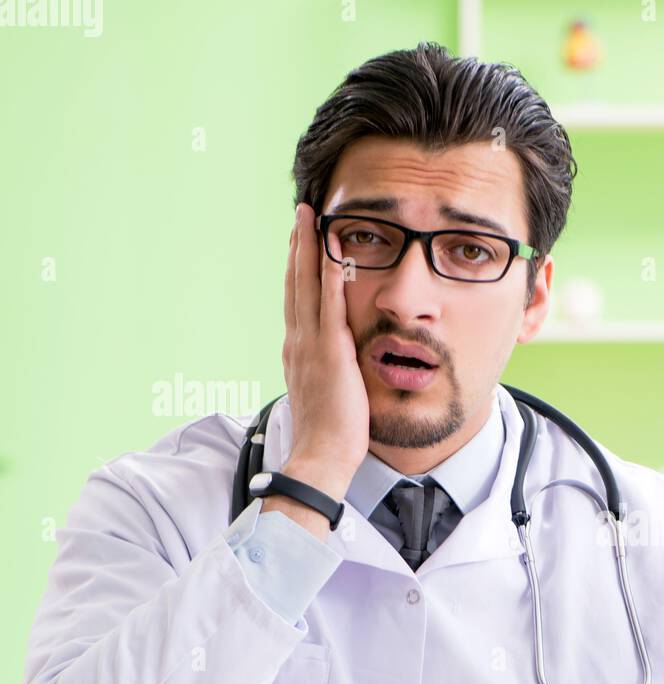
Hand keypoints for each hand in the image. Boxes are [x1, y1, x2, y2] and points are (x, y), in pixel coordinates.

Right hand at [281, 203, 369, 494]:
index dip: (297, 268)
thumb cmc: (328, 435)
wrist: (321, 456)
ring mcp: (311, 345)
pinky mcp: (329, 353)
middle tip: (300, 213)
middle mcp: (298, 342)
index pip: (296, 300)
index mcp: (297, 351)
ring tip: (309, 217)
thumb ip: (325, 372)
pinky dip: (330, 277)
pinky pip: (330, 307)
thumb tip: (334, 364)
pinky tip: (333, 252)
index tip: (298, 241)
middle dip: (297, 246)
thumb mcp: (324, 394)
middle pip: (295, 283)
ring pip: (307, 286)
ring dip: (308, 248)